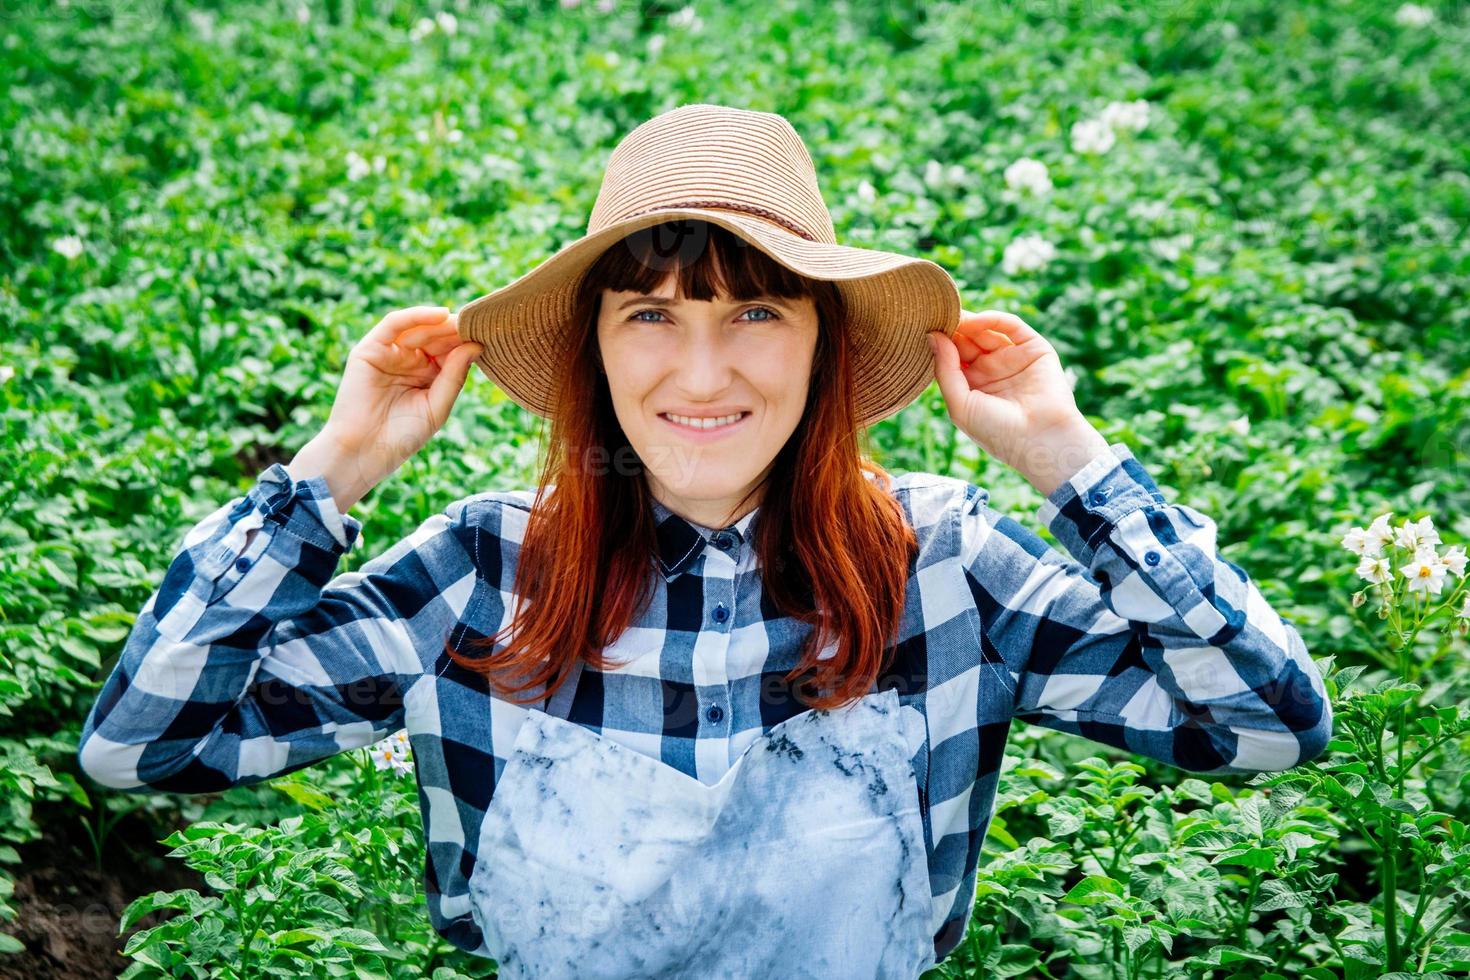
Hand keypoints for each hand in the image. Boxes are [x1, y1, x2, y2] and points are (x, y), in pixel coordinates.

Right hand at [313, 306, 483, 498]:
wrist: (365, 452)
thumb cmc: (402, 436)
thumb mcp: (438, 405)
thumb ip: (455, 375)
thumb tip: (477, 346)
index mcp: (427, 376)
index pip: (450, 352)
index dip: (468, 343)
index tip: (492, 335)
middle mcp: (408, 361)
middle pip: (436, 337)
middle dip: (457, 331)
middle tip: (481, 323)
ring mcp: (389, 354)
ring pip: (419, 328)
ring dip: (442, 323)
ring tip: (463, 322)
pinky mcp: (370, 349)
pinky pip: (394, 324)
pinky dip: (416, 315)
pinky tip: (440, 315)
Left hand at [928, 310, 1107, 495]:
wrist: (1041, 440)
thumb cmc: (996, 431)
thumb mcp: (960, 404)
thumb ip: (945, 370)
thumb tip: (932, 336)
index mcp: (972, 386)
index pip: (951, 357)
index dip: (939, 344)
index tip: (923, 330)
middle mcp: (992, 371)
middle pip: (967, 341)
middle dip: (952, 329)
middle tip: (936, 317)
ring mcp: (1013, 359)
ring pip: (987, 331)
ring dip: (969, 322)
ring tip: (953, 318)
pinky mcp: (1034, 349)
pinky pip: (1012, 327)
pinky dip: (993, 319)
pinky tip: (975, 321)